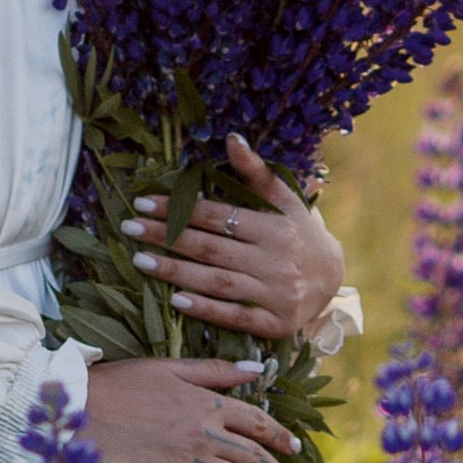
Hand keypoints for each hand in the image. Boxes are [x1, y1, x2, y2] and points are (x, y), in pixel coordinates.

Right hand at [85, 353, 303, 462]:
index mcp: (207, 404)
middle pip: (255, 457)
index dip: (280, 436)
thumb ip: (215, 370)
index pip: (257, 421)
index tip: (294, 448)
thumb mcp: (168, 368)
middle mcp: (206, 436)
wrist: (78, 410)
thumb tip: (258, 369)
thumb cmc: (117, 385)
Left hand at [125, 134, 345, 344]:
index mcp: (276, 226)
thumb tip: (231, 138)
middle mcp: (277, 260)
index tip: (142, 203)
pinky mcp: (275, 324)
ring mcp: (276, 295)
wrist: (333, 279)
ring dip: (175, 273)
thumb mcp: (284, 199)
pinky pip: (235, 317)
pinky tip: (175, 302)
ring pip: (217, 282)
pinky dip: (205, 310)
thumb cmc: (297, 232)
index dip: (178, 209)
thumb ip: (255, 172)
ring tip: (140, 261)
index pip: (217, 216)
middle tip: (129, 228)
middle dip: (166, 237)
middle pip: (211, 248)